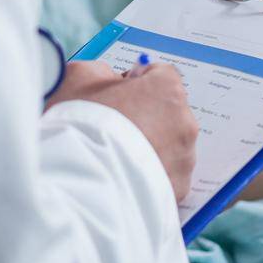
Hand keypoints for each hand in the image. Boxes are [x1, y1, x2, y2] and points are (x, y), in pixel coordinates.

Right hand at [45, 61, 199, 200]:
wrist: (79, 182)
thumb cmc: (79, 126)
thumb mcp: (77, 78)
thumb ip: (99, 71)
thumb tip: (106, 78)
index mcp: (167, 90)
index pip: (161, 74)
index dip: (136, 82)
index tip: (117, 94)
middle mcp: (184, 124)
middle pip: (167, 113)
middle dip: (144, 118)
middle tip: (112, 129)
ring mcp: (183, 161)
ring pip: (169, 148)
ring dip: (148, 149)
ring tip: (115, 158)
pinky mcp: (176, 191)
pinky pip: (165, 178)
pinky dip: (148, 177)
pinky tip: (122, 177)